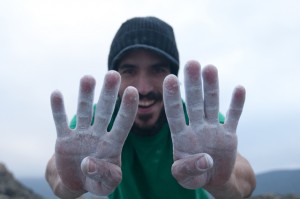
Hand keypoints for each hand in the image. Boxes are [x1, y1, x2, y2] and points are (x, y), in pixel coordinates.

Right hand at [50, 71, 137, 194]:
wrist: (77, 182)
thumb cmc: (97, 181)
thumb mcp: (106, 184)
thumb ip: (104, 175)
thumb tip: (87, 163)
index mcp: (113, 144)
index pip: (123, 123)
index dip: (127, 108)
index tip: (133, 90)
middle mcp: (98, 134)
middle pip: (105, 111)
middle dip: (109, 93)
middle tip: (113, 74)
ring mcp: (81, 135)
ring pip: (83, 111)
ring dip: (85, 95)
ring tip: (88, 77)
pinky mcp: (64, 139)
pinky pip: (60, 122)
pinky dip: (58, 109)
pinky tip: (56, 93)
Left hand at [163, 61, 244, 188]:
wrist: (212, 178)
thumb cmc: (193, 176)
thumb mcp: (184, 177)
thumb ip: (187, 169)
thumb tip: (205, 160)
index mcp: (181, 137)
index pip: (174, 114)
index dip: (172, 97)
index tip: (169, 78)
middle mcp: (196, 128)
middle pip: (194, 103)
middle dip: (193, 84)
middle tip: (191, 63)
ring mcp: (213, 129)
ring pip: (211, 104)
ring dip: (212, 87)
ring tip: (210, 68)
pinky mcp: (229, 134)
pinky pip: (234, 117)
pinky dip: (237, 104)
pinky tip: (239, 88)